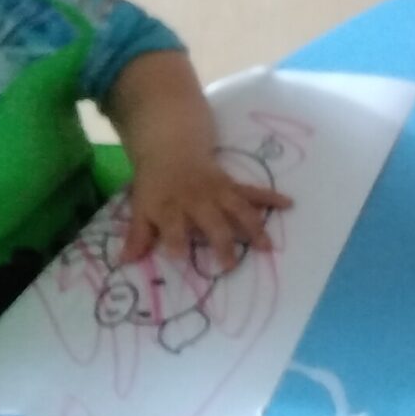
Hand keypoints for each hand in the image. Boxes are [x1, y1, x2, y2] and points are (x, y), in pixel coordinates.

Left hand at [119, 150, 289, 270]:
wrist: (172, 149)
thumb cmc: (156, 186)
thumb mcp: (141, 207)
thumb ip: (138, 235)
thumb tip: (126, 261)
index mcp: (170, 207)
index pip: (172, 227)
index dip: (175, 242)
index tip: (180, 258)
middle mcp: (196, 200)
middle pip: (211, 222)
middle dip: (221, 243)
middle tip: (229, 266)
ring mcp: (217, 192)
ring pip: (237, 209)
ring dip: (253, 227)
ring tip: (266, 247)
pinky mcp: (231, 186)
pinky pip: (252, 192)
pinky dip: (270, 197)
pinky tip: (288, 204)